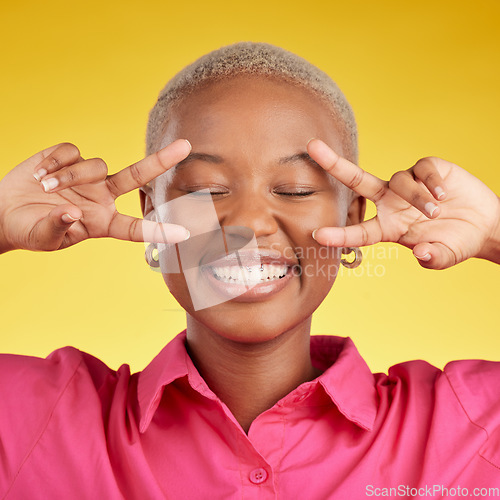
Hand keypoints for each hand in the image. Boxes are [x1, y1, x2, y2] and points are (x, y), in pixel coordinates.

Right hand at [0, 140, 191, 252]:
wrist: (5, 211)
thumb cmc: (29, 230)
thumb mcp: (43, 238)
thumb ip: (57, 228)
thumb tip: (71, 213)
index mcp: (103, 223)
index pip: (134, 228)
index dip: (157, 231)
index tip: (183, 233)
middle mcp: (102, 196)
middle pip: (137, 176)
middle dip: (160, 161)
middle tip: (186, 147)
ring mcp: (87, 176)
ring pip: (95, 164)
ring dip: (69, 175)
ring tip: (45, 187)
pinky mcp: (68, 158)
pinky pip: (71, 151)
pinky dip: (55, 162)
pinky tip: (39, 174)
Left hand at [308, 139, 499, 269]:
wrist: (484, 225)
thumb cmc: (457, 242)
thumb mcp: (444, 256)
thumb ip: (433, 258)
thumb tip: (421, 253)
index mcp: (387, 227)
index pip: (358, 231)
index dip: (339, 235)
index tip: (317, 236)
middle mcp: (390, 202)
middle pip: (356, 181)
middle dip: (333, 164)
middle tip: (311, 146)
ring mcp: (407, 184)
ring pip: (398, 181)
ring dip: (416, 197)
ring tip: (437, 211)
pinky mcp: (427, 169)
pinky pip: (422, 170)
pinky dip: (431, 182)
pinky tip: (444, 195)